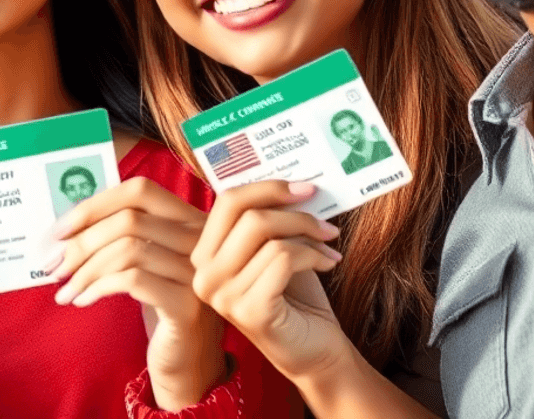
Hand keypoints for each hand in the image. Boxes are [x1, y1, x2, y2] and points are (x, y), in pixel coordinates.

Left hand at [50, 177, 225, 410]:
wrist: (188, 362)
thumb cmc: (157, 302)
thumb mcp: (142, 260)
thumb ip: (118, 233)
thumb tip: (63, 227)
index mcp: (187, 217)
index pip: (139, 190)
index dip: (95, 205)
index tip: (60, 230)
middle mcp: (199, 239)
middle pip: (129, 220)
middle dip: (82, 242)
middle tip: (53, 265)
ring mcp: (196, 272)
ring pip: (129, 249)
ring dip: (85, 269)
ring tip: (64, 289)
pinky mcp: (187, 306)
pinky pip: (133, 280)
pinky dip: (99, 287)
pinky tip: (83, 300)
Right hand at [191, 180, 347, 381]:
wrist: (318, 353)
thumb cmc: (296, 297)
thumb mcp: (273, 248)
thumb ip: (266, 219)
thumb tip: (289, 180)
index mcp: (204, 253)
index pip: (226, 201)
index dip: (266, 187)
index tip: (303, 188)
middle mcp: (204, 274)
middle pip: (245, 214)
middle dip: (291, 210)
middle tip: (323, 218)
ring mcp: (223, 295)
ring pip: (267, 235)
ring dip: (308, 233)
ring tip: (329, 243)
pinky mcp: (250, 310)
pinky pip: (283, 259)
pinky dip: (313, 254)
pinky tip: (329, 263)